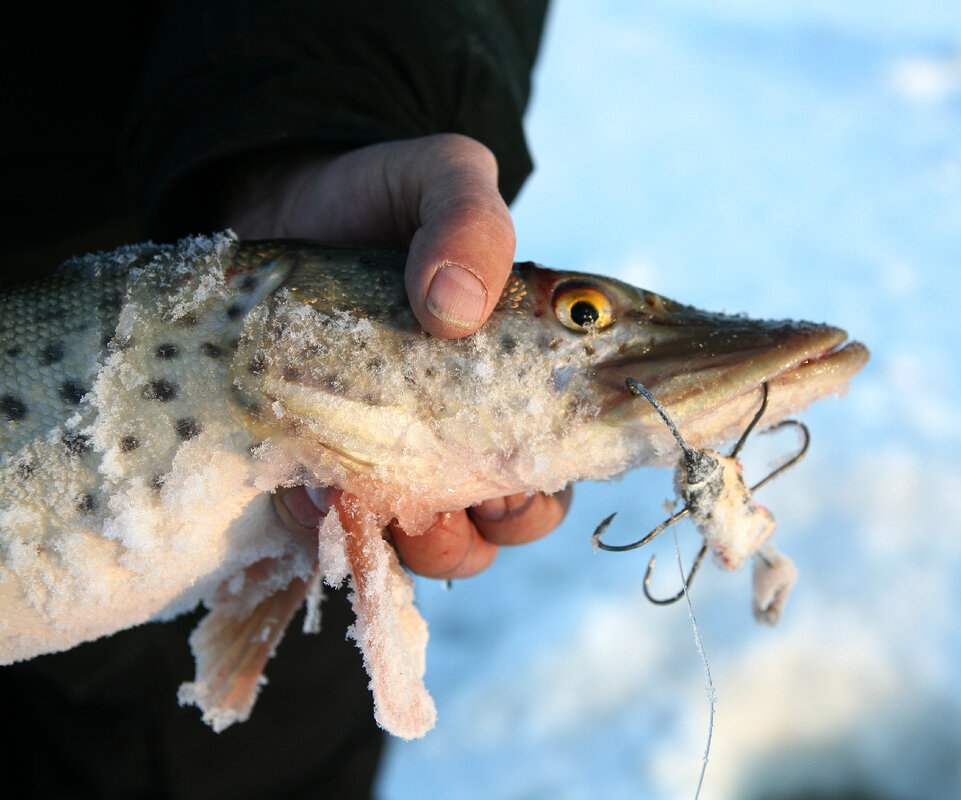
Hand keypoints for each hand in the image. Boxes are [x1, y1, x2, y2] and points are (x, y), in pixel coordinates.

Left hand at [224, 134, 569, 577]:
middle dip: (483, 529)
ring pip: (431, 541)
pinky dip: (329, 530)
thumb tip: (455, 307)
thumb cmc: (378, 194)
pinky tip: (307, 494)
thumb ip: (468, 221)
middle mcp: (463, 427)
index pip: (558, 461)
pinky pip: (335, 534)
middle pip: (504, 519)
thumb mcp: (439, 178)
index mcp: (515, 376)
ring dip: (416, 541)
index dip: (543, 491)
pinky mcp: (315, 466)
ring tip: (372, 502)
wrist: (276, 196)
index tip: (511, 483)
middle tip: (451, 500)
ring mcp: (389, 453)